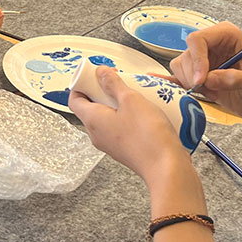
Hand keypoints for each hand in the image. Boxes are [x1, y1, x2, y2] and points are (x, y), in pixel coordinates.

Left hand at [70, 66, 190, 183]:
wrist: (167, 169)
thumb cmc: (147, 136)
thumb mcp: (131, 100)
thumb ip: (114, 84)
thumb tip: (100, 72)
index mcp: (92, 120)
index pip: (75, 99)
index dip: (82, 83)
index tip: (96, 74)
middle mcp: (97, 134)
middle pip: (92, 107)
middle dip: (103, 91)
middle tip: (120, 80)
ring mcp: (111, 144)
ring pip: (108, 117)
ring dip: (118, 103)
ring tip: (136, 94)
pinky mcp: (125, 149)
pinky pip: (120, 127)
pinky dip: (128, 116)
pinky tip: (145, 110)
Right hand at [169, 21, 241, 127]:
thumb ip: (236, 78)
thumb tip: (210, 78)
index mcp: (227, 35)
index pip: (198, 39)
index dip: (196, 59)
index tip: (201, 80)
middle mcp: (212, 45)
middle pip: (186, 54)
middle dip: (192, 74)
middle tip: (205, 89)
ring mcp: (204, 61)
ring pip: (180, 67)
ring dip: (188, 82)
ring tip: (209, 92)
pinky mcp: (198, 77)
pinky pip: (178, 77)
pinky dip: (173, 82)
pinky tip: (163, 83)